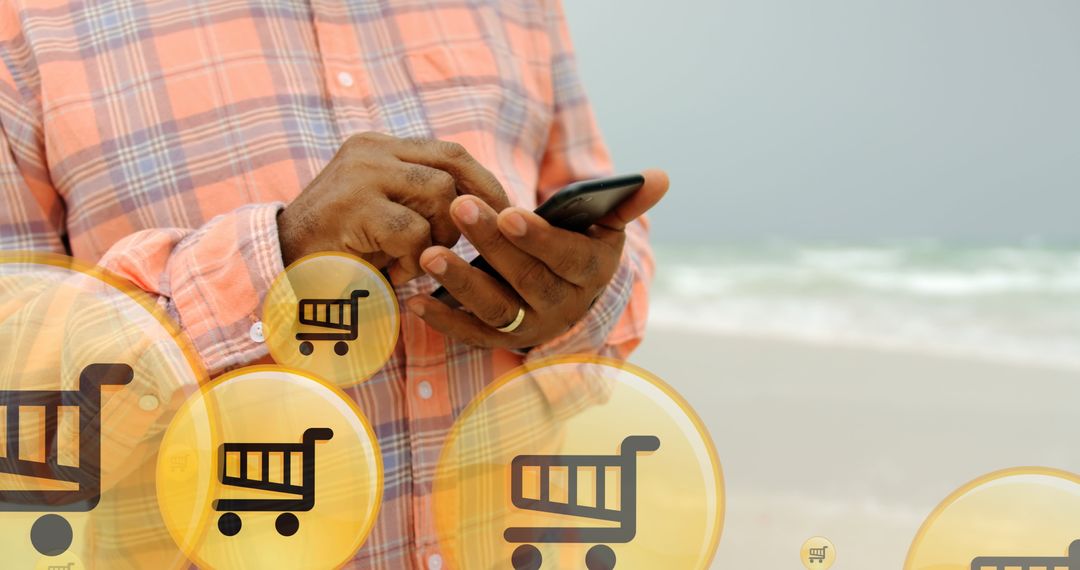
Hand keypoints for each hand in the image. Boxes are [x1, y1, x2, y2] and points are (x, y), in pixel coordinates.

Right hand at [277, 132, 508, 282]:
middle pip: (452, 169)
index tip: (503, 214)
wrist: (276, 268)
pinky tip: (393, 273)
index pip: (450, 152)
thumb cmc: (341, 250)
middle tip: (474, 245)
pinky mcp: (355, 207)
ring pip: (439, 197)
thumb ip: (421, 198)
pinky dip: (413, 260)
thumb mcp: (384, 212)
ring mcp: (361, 175)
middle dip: (473, 211)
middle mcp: (371, 151)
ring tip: (412, 262)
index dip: (485, 183)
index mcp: (378, 146)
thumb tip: (489, 208)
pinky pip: (414, 232)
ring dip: (437, 239)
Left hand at [406, 169, 668, 348]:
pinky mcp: (502, 339)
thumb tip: (662, 176)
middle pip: (525, 279)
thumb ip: (627, 200)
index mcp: (591, 273)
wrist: (567, 291)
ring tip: (429, 255)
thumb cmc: (581, 242)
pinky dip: (443, 320)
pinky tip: (415, 300)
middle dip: (490, 245)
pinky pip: (471, 334)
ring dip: (460, 284)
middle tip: (458, 209)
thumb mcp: (606, 222)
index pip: (566, 257)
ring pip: (496, 309)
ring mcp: (531, 326)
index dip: (538, 238)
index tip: (509, 213)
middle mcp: (564, 306)